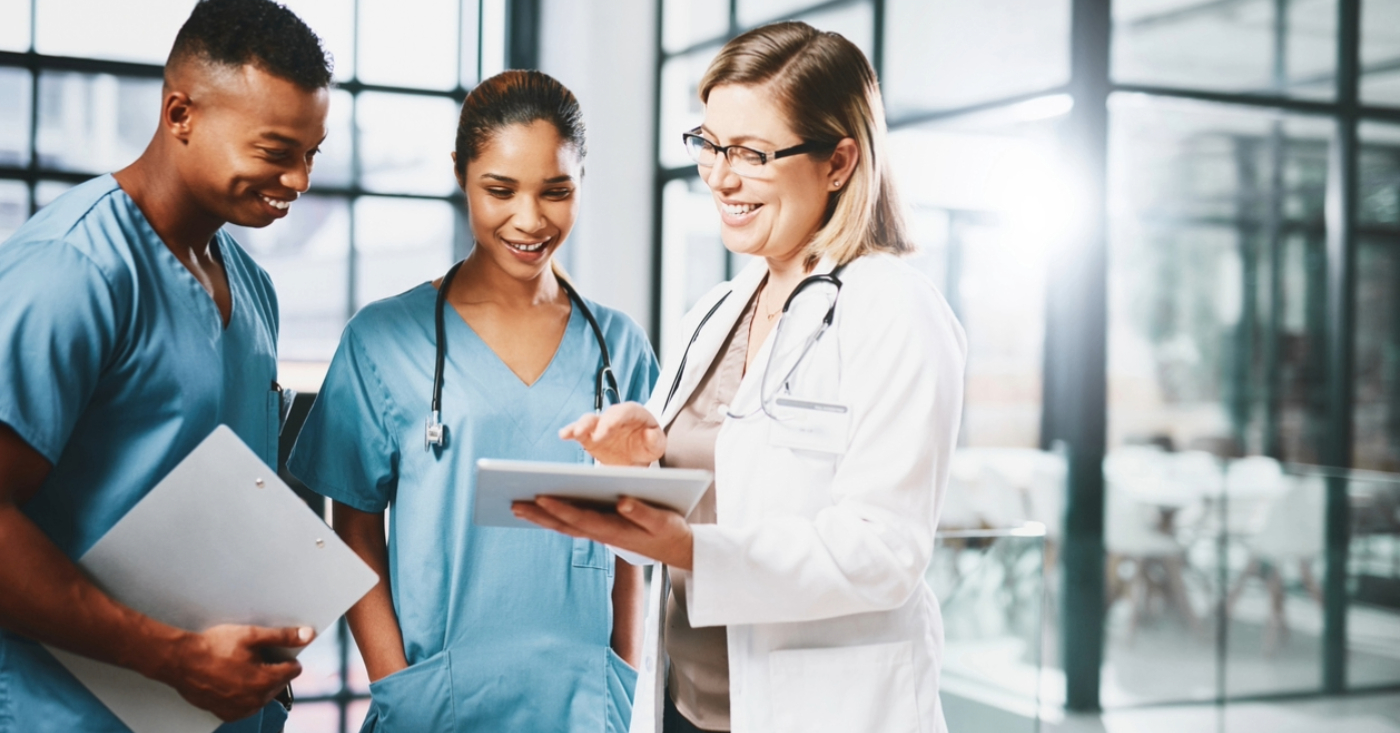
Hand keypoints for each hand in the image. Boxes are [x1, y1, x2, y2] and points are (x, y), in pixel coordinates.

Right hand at [156, 624, 312, 721]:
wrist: (180, 661)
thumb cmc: (214, 646)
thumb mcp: (251, 635)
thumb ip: (282, 636)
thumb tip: (308, 635)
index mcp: (265, 681)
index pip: (293, 671)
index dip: (287, 657)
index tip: (274, 650)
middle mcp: (255, 700)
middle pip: (279, 683)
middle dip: (272, 669)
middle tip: (254, 656)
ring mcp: (240, 709)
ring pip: (263, 695)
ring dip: (259, 682)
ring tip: (241, 667)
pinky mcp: (226, 713)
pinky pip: (246, 705)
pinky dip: (245, 694)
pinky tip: (233, 680)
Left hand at [513, 496, 693, 569]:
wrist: (679, 550)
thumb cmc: (671, 531)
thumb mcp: (663, 520)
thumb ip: (643, 513)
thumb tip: (622, 502)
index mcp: (615, 529)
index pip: (581, 518)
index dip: (560, 508)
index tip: (540, 496)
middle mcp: (603, 533)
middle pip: (565, 524)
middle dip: (539, 514)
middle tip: (513, 504)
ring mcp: (601, 533)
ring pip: (565, 526)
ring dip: (541, 518)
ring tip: (517, 507)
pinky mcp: (602, 529)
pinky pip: (572, 525)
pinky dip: (553, 518)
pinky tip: (540, 511)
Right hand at [559, 403, 665, 466]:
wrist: (637, 457)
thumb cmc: (648, 446)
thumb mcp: (658, 444)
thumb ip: (656, 439)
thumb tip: (649, 435)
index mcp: (634, 413)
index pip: (625, 412)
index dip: (615, 420)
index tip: (607, 431)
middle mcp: (615, 417)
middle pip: (605, 416)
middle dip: (598, 425)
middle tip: (595, 437)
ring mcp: (601, 426)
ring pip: (589, 421)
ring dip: (580, 426)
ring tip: (572, 433)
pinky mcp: (590, 437)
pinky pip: (578, 432)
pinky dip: (570, 432)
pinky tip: (564, 435)